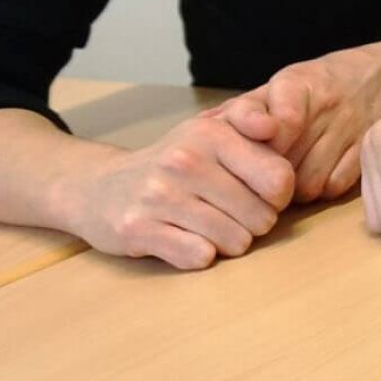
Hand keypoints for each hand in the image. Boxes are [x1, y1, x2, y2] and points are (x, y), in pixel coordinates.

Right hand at [59, 117, 295, 269]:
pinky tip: (186, 239)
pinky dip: (200, 255)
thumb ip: (251, 123)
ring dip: (228, 242)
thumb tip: (274, 127)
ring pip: (235, 242)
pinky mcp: (138, 230)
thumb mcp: (212, 131)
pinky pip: (200, 257)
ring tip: (208, 226)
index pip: (279, 179)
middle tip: (230, 213)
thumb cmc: (175, 163)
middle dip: (253, 222)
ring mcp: (158, 196)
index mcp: (210, 133)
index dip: (279, 196)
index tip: (261, 194)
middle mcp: (184, 161)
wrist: (100, 187)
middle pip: (261, 217)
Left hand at [205, 44, 380, 203]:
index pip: (278, 114)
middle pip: (282, 160)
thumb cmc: (324, 83)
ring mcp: (350, 129)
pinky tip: (319, 174)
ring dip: (292, 188)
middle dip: (264, 173)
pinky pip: (333, 188)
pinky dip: (322, 189)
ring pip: (305, 181)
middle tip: (257, 175)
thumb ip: (244, 108)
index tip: (259, 137)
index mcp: (297, 83)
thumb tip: (198, 127)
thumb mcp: (284, 84)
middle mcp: (324, 104)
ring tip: (289, 175)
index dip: (260, 129)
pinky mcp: (368, 152)